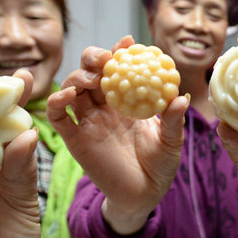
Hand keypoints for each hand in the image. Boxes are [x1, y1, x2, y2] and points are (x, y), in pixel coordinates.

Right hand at [47, 36, 187, 233]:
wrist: (144, 195)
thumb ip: (172, 121)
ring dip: (78, 76)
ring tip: (92, 79)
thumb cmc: (160, 165)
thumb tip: (180, 99)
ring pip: (73, 87)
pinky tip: (67, 96)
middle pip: (91, 71)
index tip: (128, 42)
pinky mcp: (74, 138)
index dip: (120, 52)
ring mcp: (88, 121)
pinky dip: (56, 102)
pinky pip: (58, 117)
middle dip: (95, 58)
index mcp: (128, 100)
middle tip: (106, 58)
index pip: (120, 69)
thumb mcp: (171, 142)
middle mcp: (105, 106)